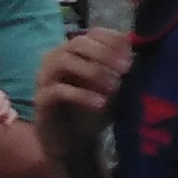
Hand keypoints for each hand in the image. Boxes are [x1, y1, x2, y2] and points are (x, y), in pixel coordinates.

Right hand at [33, 27, 131, 161]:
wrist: (68, 143)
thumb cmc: (89, 111)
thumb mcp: (109, 88)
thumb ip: (118, 71)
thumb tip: (136, 55)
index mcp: (73, 51)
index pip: (92, 34)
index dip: (112, 38)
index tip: (131, 50)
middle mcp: (55, 59)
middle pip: (78, 43)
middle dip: (104, 52)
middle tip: (126, 67)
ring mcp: (45, 78)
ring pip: (64, 61)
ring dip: (93, 70)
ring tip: (114, 86)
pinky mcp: (41, 100)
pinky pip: (59, 91)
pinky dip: (82, 95)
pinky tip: (101, 103)